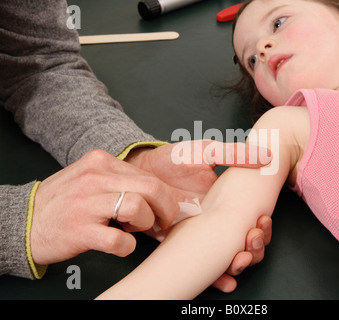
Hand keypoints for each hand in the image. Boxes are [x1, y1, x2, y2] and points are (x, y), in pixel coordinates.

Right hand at [31, 149, 186, 264]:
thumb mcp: (90, 178)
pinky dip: (127, 245)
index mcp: (100, 162)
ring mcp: (86, 204)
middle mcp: (94, 178)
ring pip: (138, 207)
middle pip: (152, 187)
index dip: (164, 195)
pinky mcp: (79, 230)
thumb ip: (120, 179)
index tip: (164, 208)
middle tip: (162, 221)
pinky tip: (120, 243)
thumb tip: (158, 192)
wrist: (24, 221)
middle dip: (166, 208)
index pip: (148, 175)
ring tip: (133, 228)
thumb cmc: (64, 202)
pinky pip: (119, 240)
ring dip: (145, 223)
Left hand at [125, 140, 272, 291]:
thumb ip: (234, 154)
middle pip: (243, 243)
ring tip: (239, 262)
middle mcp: (216, 221)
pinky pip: (199, 265)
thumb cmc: (174, 158)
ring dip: (238, 264)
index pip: (251, 221)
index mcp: (227, 202)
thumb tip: (267, 156)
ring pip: (225, 258)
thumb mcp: (206, 151)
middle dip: (254, 249)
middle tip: (252, 240)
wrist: (139, 169)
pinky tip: (226, 282)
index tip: (262, 222)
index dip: (262, 227)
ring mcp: (199, 234)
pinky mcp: (179, 243)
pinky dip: (216, 277)